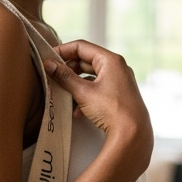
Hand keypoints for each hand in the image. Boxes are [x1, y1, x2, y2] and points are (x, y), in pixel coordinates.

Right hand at [44, 40, 152, 164]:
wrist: (132, 133)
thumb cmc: (111, 109)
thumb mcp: (83, 92)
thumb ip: (64, 77)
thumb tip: (49, 64)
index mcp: (111, 60)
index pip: (81, 47)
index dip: (62, 50)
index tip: (48, 58)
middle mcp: (117, 67)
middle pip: (86, 61)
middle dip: (68, 70)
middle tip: (53, 77)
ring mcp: (119, 81)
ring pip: (90, 77)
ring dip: (75, 86)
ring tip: (63, 96)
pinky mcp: (118, 95)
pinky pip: (97, 89)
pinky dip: (85, 96)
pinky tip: (76, 111)